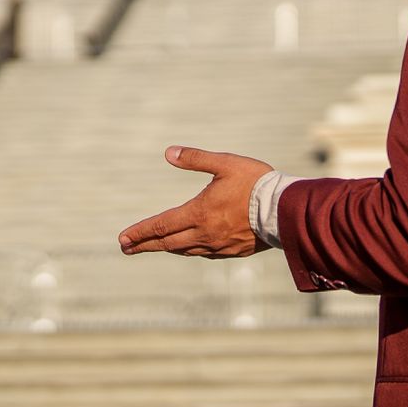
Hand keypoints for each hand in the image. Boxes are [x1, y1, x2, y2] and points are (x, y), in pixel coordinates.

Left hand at [118, 146, 272, 258]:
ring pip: (185, 250)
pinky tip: (189, 248)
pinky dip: (190, 250)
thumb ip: (196, 158)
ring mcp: (219, 246)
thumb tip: (169, 152)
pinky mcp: (233, 251)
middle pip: (167, 243)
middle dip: (144, 244)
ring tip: (154, 246)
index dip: (140, 232)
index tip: (122, 239)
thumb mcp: (224, 163)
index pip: (161, 225)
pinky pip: (204, 254)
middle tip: (126, 248)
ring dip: (166, 248)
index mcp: (199, 213)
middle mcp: (204, 234)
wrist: (285, 209)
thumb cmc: (255, 182)